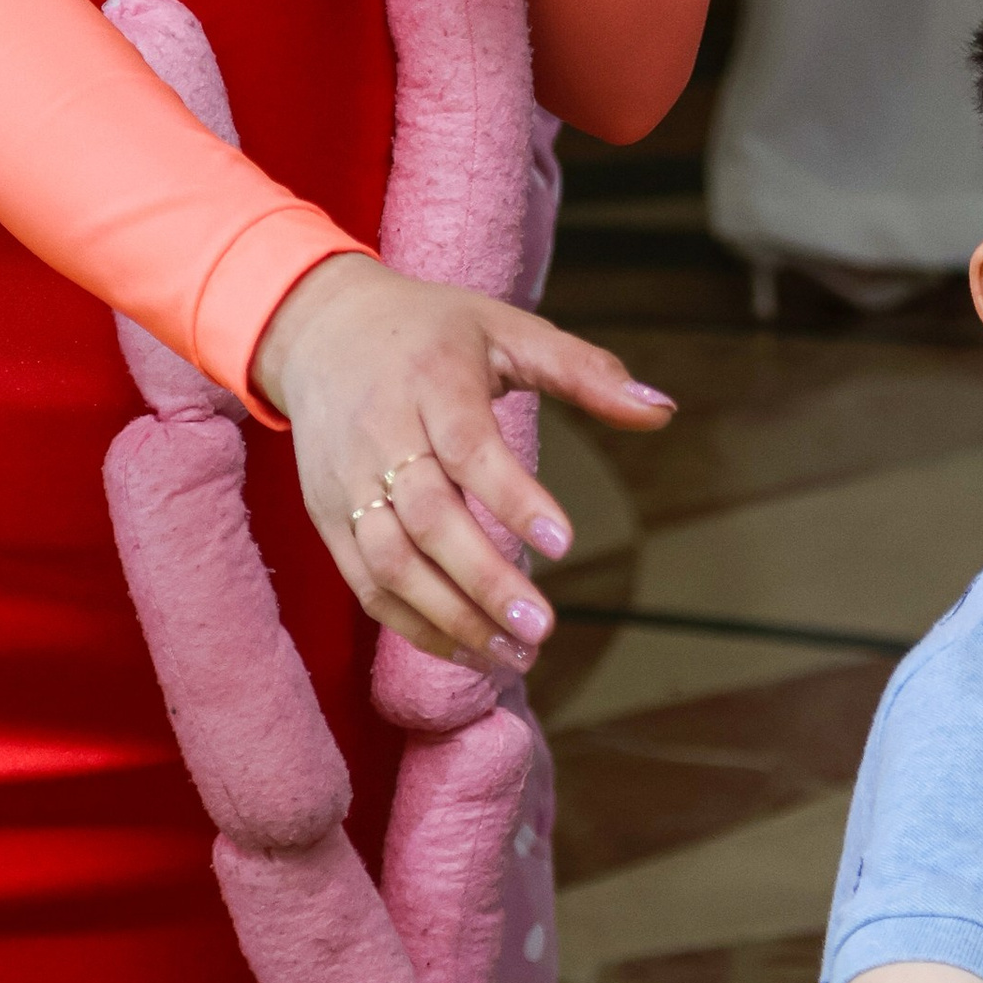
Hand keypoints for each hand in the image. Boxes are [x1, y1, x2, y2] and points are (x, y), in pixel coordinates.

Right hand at [250, 251, 671, 663]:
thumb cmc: (431, 332)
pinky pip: (365, 584)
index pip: (469, 448)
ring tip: (515, 653)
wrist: (320, 329)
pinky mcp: (327, 518)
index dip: (513, 499)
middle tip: (541, 626)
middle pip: (426, 517)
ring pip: (390, 562)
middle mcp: (381, 434)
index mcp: (431, 382)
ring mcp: (348, 482)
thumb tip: (662, 410)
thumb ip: (583, 371)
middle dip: (483, 579)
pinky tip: (470, 651)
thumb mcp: (506, 329)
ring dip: (451, 618)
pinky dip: (414, 626)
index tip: (564, 545)